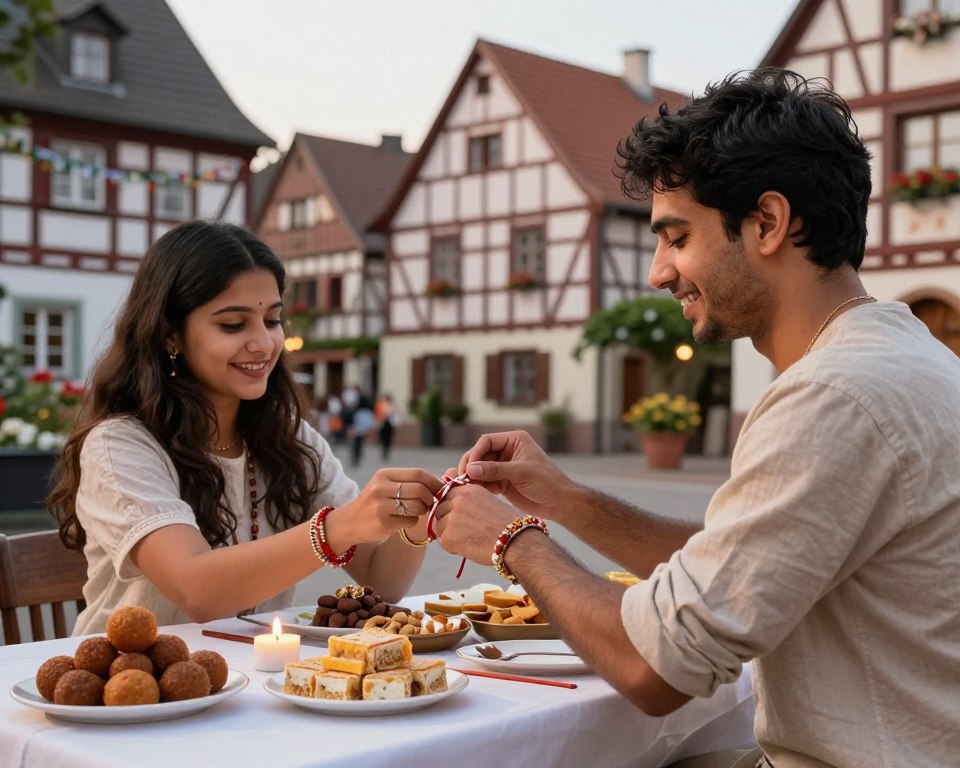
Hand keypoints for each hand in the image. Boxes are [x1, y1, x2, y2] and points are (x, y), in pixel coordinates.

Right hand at [328, 468, 441, 546]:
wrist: (348, 522)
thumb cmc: (375, 502)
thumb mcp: (386, 485)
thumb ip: (410, 482)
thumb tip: (443, 482)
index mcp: (384, 474)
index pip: (418, 474)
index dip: (434, 482)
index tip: (441, 489)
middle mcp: (381, 488)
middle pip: (421, 490)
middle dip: (431, 498)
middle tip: (430, 504)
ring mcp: (381, 506)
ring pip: (418, 506)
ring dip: (422, 511)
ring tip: (416, 512)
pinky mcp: (383, 523)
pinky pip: (411, 521)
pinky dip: (412, 522)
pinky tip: (403, 521)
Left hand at [432, 484, 516, 564]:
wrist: (515, 541)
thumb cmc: (506, 523)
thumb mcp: (487, 500)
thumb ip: (467, 498)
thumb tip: (445, 499)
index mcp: (467, 489)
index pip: (445, 496)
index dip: (452, 508)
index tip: (464, 517)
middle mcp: (457, 500)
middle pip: (439, 511)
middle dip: (449, 521)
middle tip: (469, 530)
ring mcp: (451, 518)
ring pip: (440, 527)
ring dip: (451, 534)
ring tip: (472, 538)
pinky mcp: (449, 536)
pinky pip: (444, 542)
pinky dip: (454, 547)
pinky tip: (471, 546)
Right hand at [456, 431, 578, 522]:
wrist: (559, 503)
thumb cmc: (546, 482)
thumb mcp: (520, 472)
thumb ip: (494, 470)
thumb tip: (470, 470)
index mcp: (514, 440)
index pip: (486, 441)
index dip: (475, 453)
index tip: (469, 468)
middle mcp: (507, 451)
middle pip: (480, 454)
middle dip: (472, 466)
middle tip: (464, 479)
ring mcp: (504, 467)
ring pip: (480, 469)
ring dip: (474, 478)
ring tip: (469, 488)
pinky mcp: (503, 482)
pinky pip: (485, 481)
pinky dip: (480, 486)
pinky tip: (478, 493)